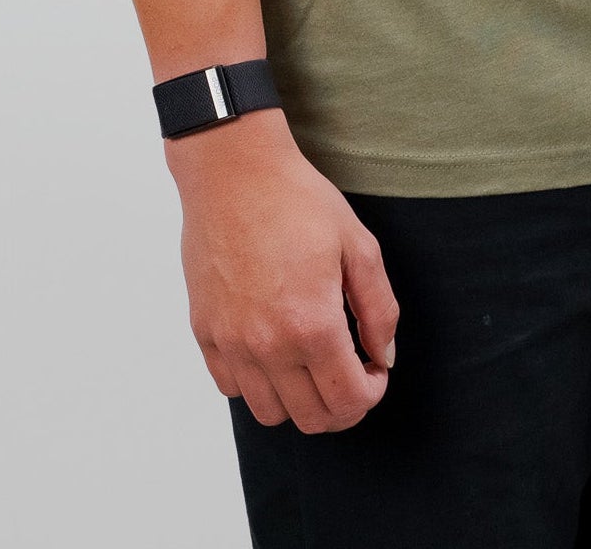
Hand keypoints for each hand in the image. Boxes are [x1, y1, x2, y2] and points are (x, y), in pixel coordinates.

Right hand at [167, 110, 398, 430]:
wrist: (233, 171)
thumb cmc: (296, 200)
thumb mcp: (358, 245)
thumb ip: (380, 309)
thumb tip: (384, 356)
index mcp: (312, 325)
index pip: (348, 401)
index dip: (372, 393)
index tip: (374, 368)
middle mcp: (268, 345)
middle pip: (312, 419)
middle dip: (342, 405)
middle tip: (350, 370)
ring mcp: (232, 343)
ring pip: (270, 413)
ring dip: (299, 400)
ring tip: (312, 363)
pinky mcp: (205, 332)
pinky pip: (232, 388)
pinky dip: (257, 383)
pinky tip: (274, 349)